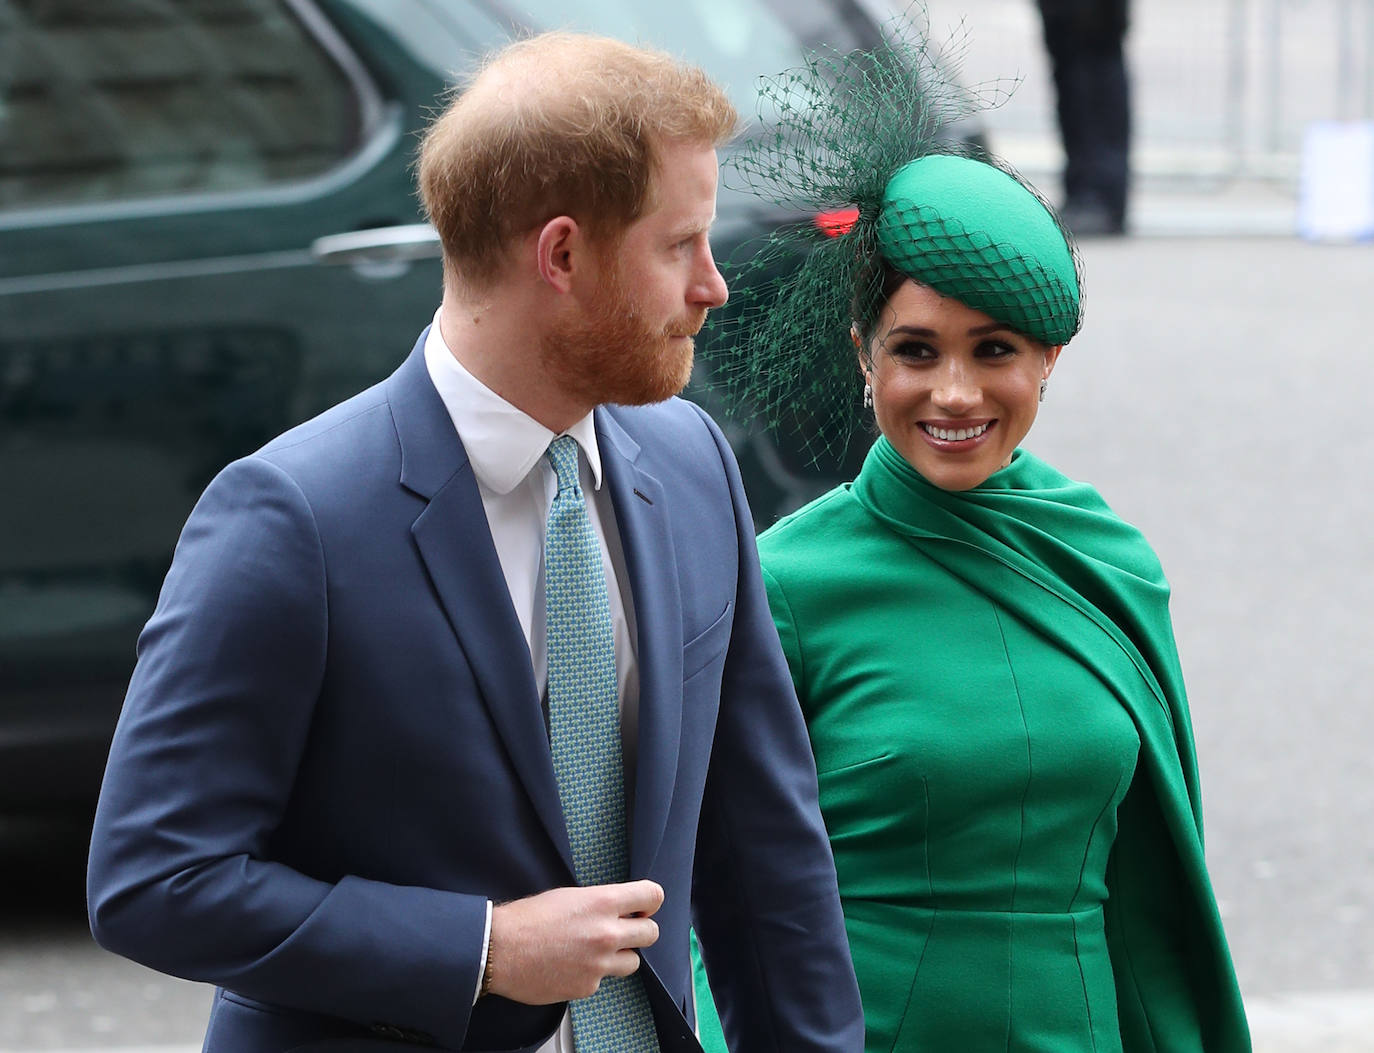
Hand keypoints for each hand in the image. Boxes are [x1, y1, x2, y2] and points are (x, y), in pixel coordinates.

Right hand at [486, 880, 663, 1004]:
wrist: (500, 950)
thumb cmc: (528, 919)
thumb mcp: (569, 896)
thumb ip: (600, 903)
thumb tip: (620, 909)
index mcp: (603, 902)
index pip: (652, 896)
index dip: (650, 901)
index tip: (644, 906)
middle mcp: (607, 933)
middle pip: (651, 933)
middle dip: (640, 930)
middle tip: (625, 929)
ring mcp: (600, 963)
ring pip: (634, 962)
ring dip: (621, 956)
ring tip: (596, 950)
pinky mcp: (588, 986)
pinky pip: (604, 979)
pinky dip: (593, 974)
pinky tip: (572, 965)